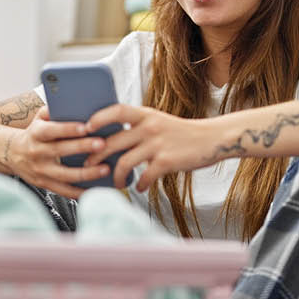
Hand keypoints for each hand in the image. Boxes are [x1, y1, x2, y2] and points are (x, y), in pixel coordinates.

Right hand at [4, 106, 110, 198]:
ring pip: (65, 174)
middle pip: (61, 151)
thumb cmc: (34, 134)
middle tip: (102, 144)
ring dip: (86, 173)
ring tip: (105, 169)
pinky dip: (80, 192)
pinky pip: (64, 191)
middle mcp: (37, 152)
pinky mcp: (44, 185)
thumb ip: (53, 110)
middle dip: (82, 147)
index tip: (85, 127)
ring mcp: (40, 171)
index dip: (68, 129)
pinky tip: (96, 188)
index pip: (52, 130)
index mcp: (36, 133)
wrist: (12, 154)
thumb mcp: (38, 118)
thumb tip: (73, 104)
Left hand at [82, 104, 220, 191]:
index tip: (86, 128)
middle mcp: (150, 127)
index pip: (117, 110)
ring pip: (124, 162)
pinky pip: (144, 177)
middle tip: (88, 165)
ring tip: (116, 183)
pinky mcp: (167, 162)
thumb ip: (138, 126)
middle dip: (96, 156)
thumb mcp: (159, 121)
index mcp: (146, 115)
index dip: (99, 118)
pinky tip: (139, 187)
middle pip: (113, 141)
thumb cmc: (181, 133)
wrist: (212, 139)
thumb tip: (112, 138)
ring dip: (116, 176)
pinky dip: (139, 185)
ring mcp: (158, 144)